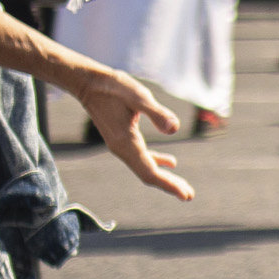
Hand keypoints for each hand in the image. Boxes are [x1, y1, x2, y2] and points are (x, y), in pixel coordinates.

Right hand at [64, 62, 194, 199]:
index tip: (186, 195)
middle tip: (189, 196)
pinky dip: (156, 162)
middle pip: (148, 174)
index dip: (169, 184)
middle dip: (169, 185)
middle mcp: (122, 149)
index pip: (150, 172)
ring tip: (182, 187)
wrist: (88, 82)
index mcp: (126, 143)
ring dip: (163, 177)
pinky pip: (141, 158)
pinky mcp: (122, 139)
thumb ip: (157, 113)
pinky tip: (171, 162)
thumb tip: (174, 128)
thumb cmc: (114, 87)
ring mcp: (120, 145)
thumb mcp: (138, 96)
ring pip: (145, 167)